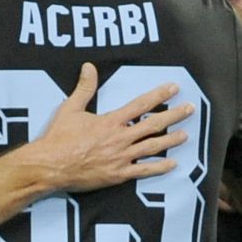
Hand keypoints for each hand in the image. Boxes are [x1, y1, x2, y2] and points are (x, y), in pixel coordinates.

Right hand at [21, 62, 194, 193]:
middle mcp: (120, 138)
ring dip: (171, 140)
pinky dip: (159, 168)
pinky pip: (143, 171)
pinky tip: (172, 164)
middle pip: (153, 124)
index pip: (141, 105)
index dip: (159, 95)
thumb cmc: (59, 137)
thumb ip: (84, 88)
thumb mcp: (70, 108)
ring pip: (152, 147)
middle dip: (174, 116)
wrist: (50, 166)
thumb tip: (89, 66)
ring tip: (185, 135)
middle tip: (190, 109)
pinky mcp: (118, 175)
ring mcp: (121, 157)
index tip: (174, 88)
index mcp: (110, 121)